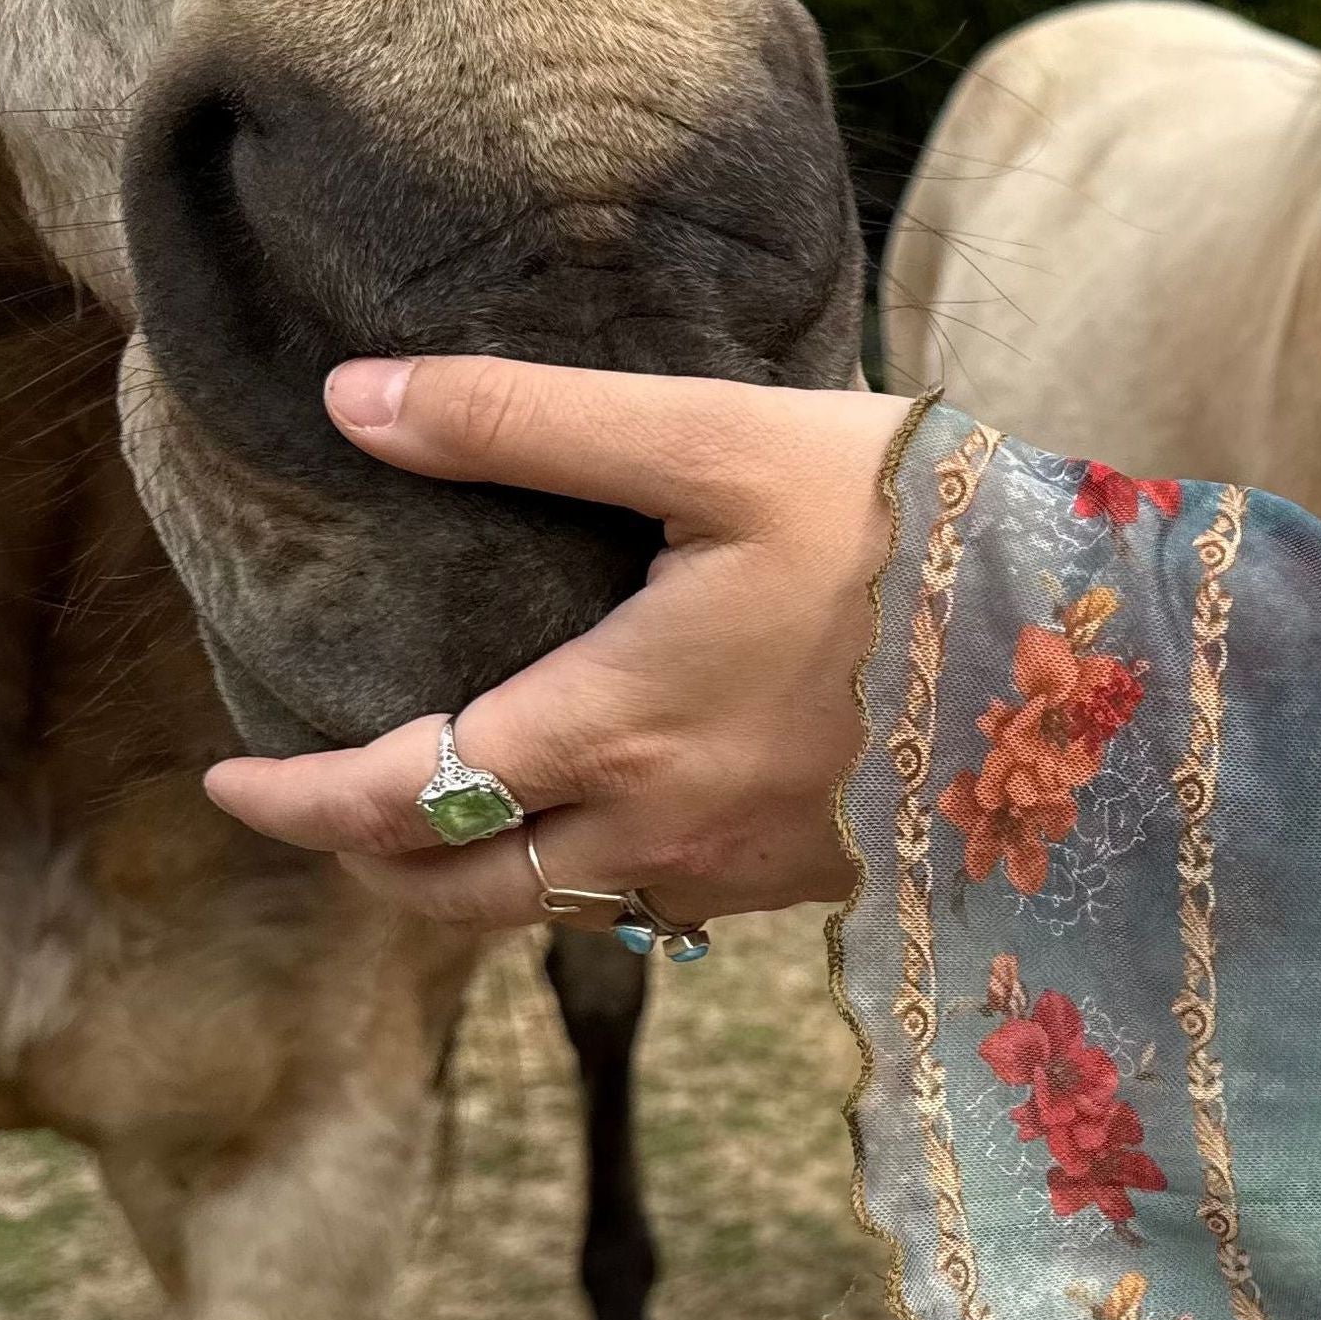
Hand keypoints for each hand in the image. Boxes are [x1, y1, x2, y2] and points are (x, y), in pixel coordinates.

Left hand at [201, 360, 915, 925]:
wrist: (1096, 649)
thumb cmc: (903, 527)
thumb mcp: (710, 440)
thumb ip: (523, 422)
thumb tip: (353, 401)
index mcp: (608, 732)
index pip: (399, 796)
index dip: (293, 801)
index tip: (225, 780)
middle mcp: (655, 833)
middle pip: (458, 898)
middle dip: (366, 862)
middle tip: (314, 810)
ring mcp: (735, 874)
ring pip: (553, 918)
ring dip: (469, 884)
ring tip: (437, 818)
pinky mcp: (805, 880)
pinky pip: (650, 908)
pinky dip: (578, 881)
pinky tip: (596, 816)